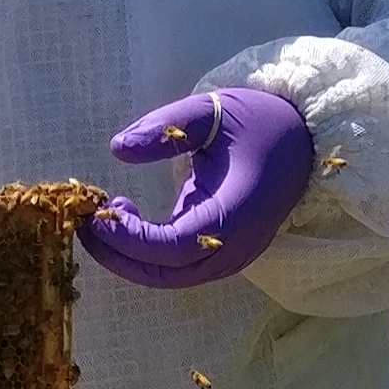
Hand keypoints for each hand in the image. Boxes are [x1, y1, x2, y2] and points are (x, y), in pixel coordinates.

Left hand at [80, 86, 313, 287]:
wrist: (303, 138)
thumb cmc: (257, 121)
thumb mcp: (211, 110)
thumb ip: (164, 127)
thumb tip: (118, 149)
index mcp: (236, 213)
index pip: (175, 248)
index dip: (132, 240)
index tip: (100, 215)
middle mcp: (236, 245)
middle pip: (168, 273)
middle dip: (119, 254)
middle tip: (85, 221)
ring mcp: (232, 255)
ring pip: (171, 277)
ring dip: (130, 257)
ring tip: (104, 217)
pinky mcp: (224, 253)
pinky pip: (180, 268)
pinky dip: (147, 254)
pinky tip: (127, 221)